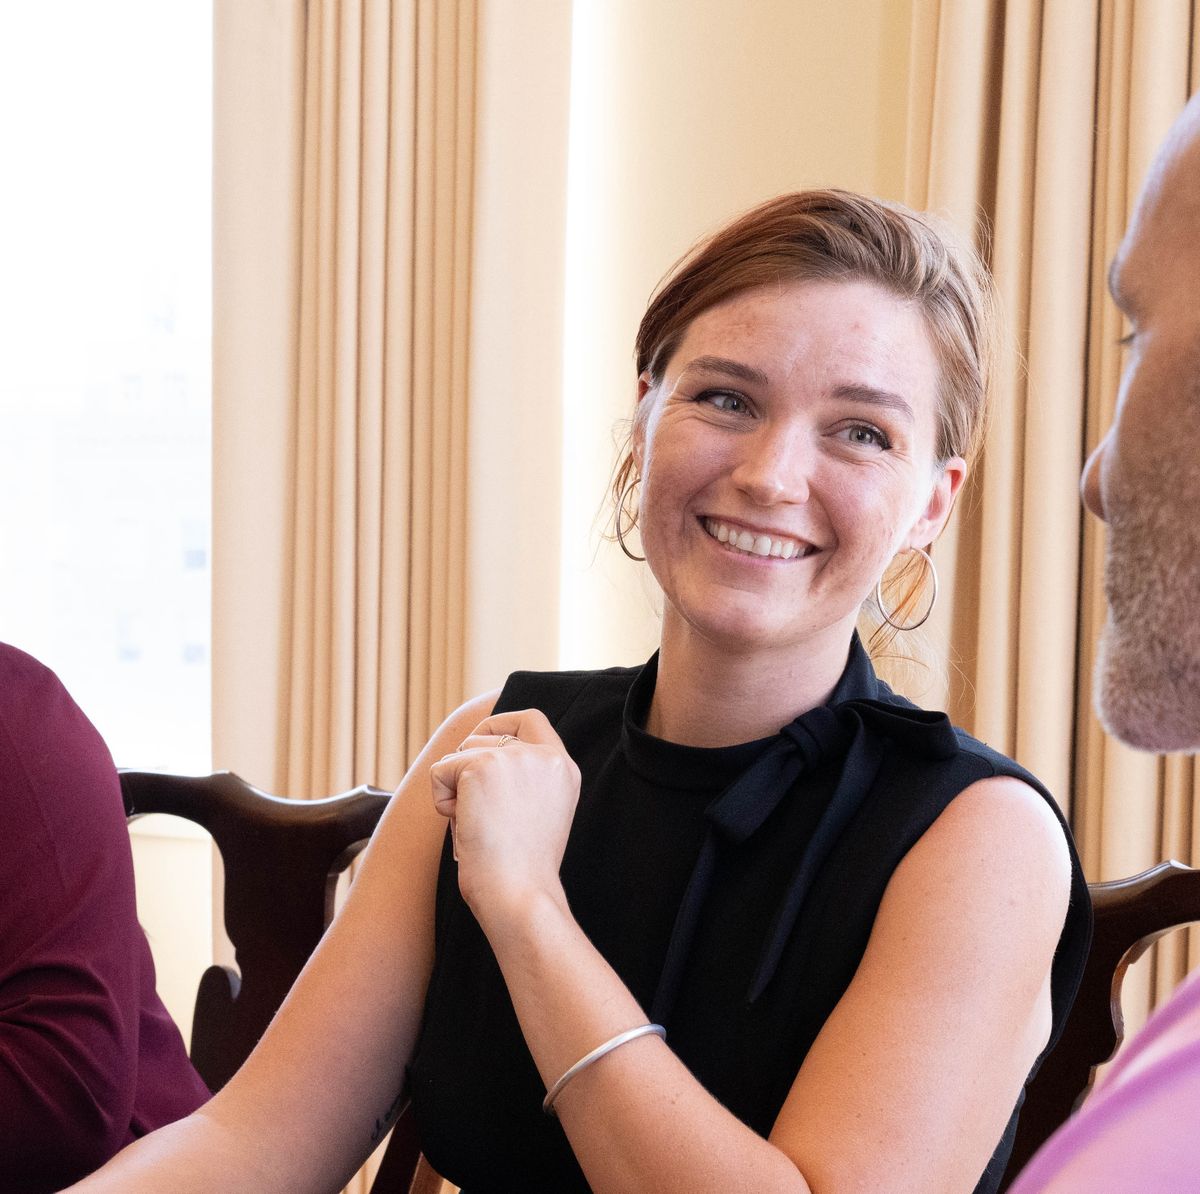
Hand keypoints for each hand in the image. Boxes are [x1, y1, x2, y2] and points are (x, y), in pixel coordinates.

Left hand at [428, 709, 580, 922]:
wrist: (520, 894)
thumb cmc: (522, 870)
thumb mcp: (537, 812)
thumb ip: (523, 779)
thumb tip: (474, 755)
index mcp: (563, 768)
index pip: (532, 719)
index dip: (500, 724)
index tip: (481, 743)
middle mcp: (544, 755)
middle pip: (487, 734)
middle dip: (468, 764)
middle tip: (475, 808)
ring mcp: (514, 757)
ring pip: (461, 753)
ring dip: (456, 787)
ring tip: (477, 824)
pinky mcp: (481, 766)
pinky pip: (440, 771)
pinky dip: (440, 800)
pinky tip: (463, 825)